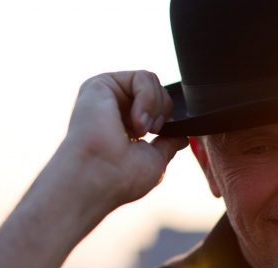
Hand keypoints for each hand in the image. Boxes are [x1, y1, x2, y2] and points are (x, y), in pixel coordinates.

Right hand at [58, 70, 187, 211]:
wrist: (96, 178)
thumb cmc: (121, 178)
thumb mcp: (155, 160)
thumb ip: (168, 143)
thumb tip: (182, 135)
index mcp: (126, 128)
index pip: (158, 110)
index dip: (167, 121)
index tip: (158, 138)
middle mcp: (115, 111)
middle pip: (159, 93)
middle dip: (163, 113)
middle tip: (149, 133)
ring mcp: (107, 97)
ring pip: (152, 82)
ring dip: (155, 107)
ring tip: (141, 129)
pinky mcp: (100, 84)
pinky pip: (143, 77)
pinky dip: (148, 98)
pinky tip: (136, 121)